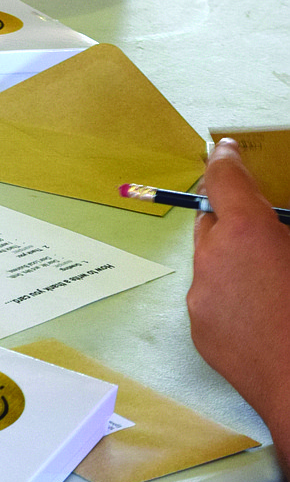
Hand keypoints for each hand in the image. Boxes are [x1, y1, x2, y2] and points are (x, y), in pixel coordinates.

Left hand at [187, 140, 289, 463]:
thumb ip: (282, 229)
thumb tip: (275, 224)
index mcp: (247, 232)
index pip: (222, 177)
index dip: (226, 159)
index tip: (227, 150)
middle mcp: (213, 257)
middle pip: (211, 219)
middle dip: (232, 219)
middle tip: (263, 233)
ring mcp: (201, 297)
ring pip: (210, 261)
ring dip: (231, 261)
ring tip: (269, 284)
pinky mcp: (198, 331)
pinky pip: (210, 297)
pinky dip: (228, 296)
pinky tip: (260, 316)